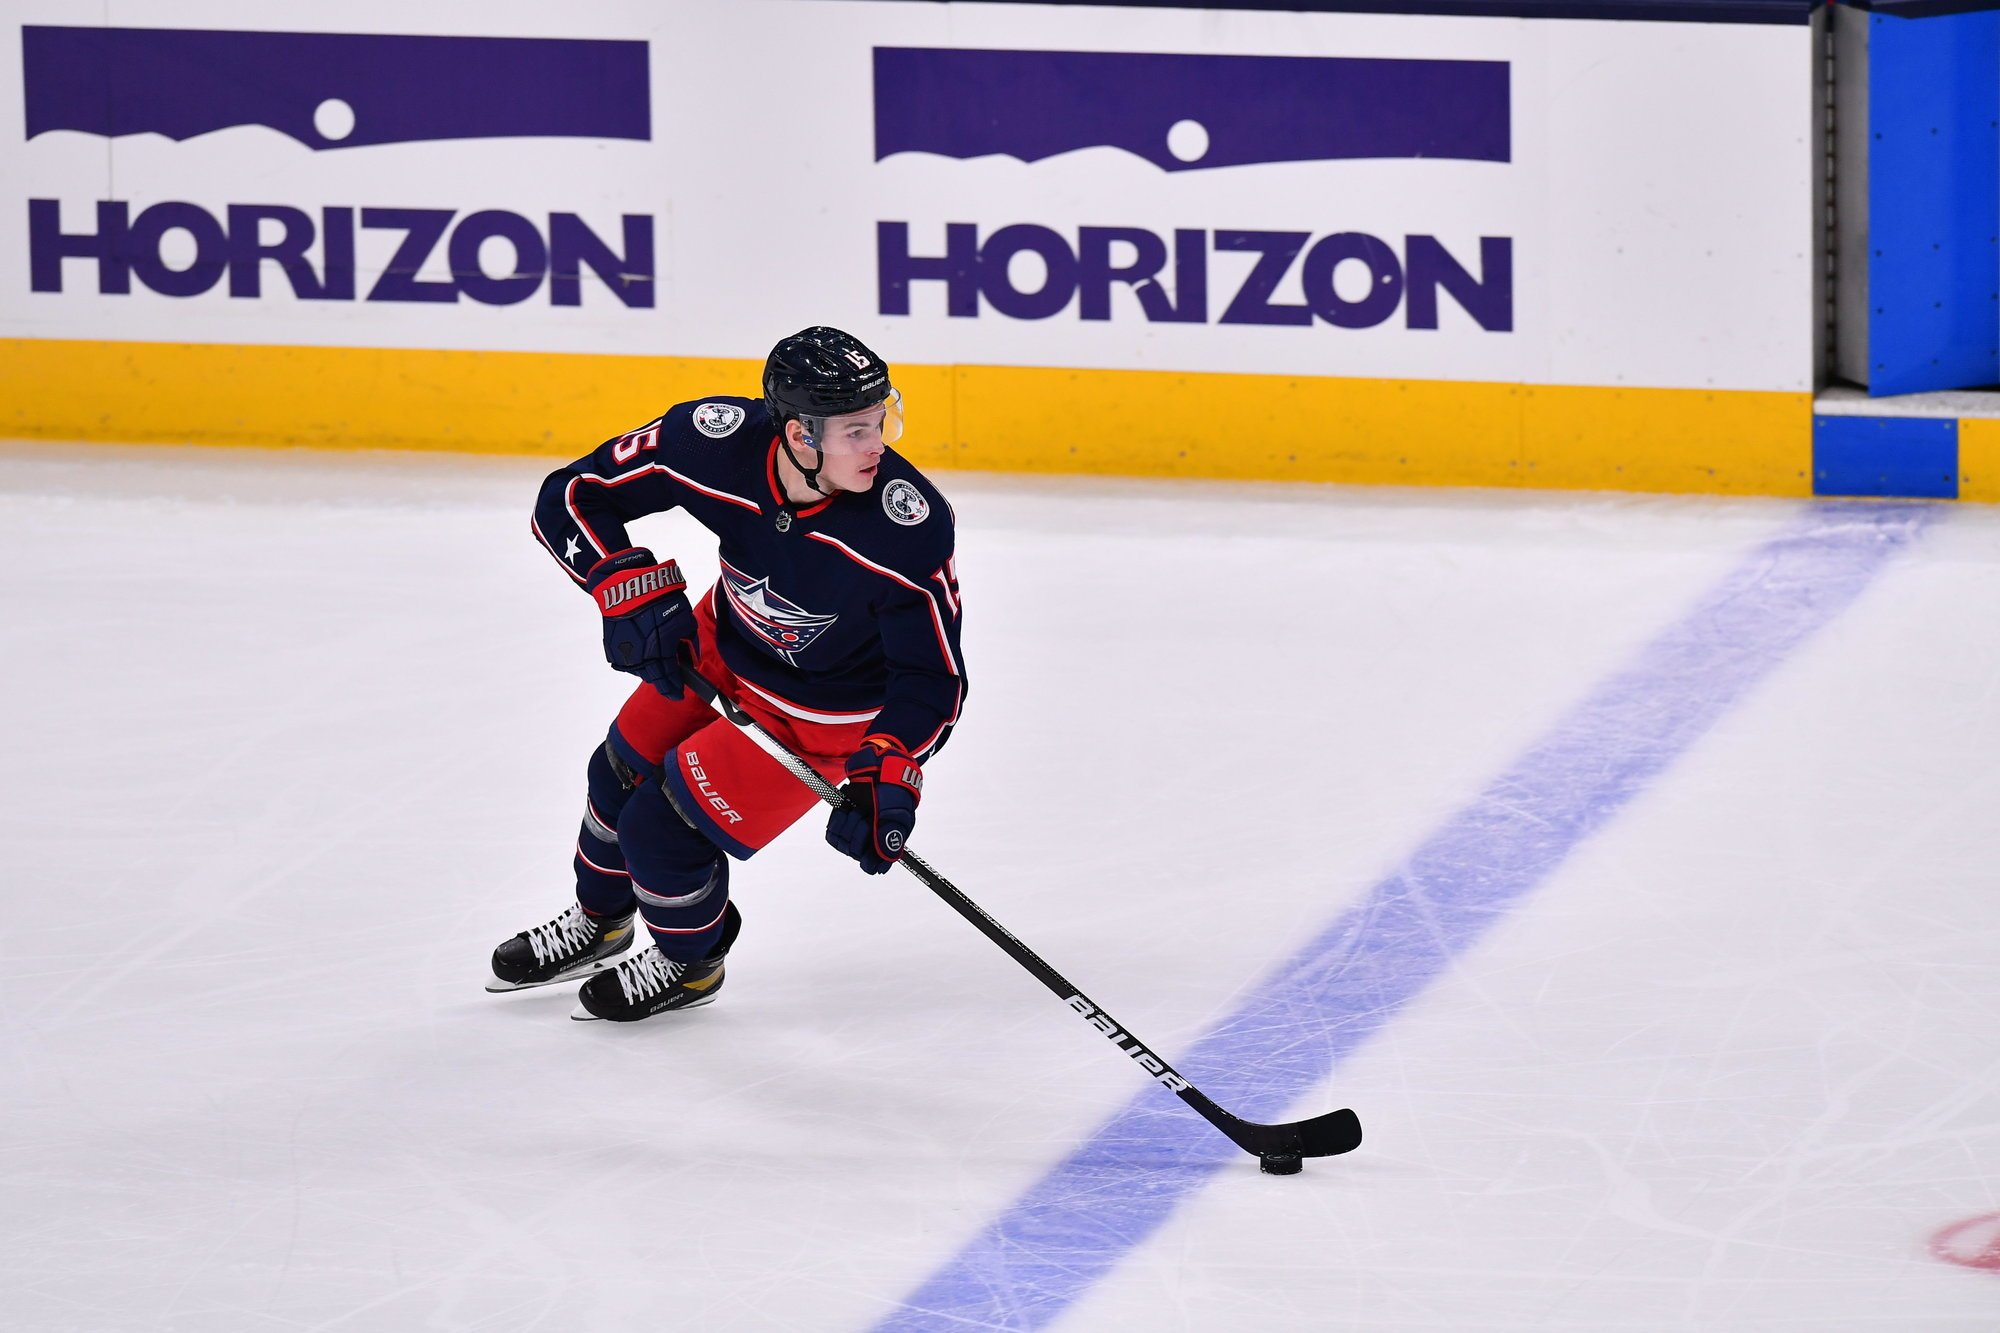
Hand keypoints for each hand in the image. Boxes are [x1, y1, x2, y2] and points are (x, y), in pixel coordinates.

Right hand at [586, 548, 694, 697]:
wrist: (626, 585)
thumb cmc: (659, 599)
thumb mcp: (685, 619)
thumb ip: (690, 641)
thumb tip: (692, 656)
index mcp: (660, 652)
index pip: (669, 678)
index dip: (675, 688)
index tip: (679, 694)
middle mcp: (640, 658)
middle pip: (653, 678)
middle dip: (663, 682)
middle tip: (670, 684)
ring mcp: (624, 654)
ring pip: (640, 671)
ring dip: (650, 670)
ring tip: (658, 665)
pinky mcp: (613, 648)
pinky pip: (628, 661)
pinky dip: (637, 660)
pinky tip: (644, 653)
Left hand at [826, 738, 922, 873]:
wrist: (877, 767)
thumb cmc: (891, 790)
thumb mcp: (895, 812)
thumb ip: (890, 836)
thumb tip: (885, 858)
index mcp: (889, 842)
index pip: (874, 866)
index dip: (869, 859)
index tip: (868, 844)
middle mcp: (871, 840)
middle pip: (855, 853)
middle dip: (859, 831)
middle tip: (866, 814)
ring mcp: (856, 831)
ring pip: (843, 843)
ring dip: (848, 823)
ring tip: (858, 808)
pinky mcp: (843, 822)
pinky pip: (832, 833)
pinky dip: (837, 819)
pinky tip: (846, 808)